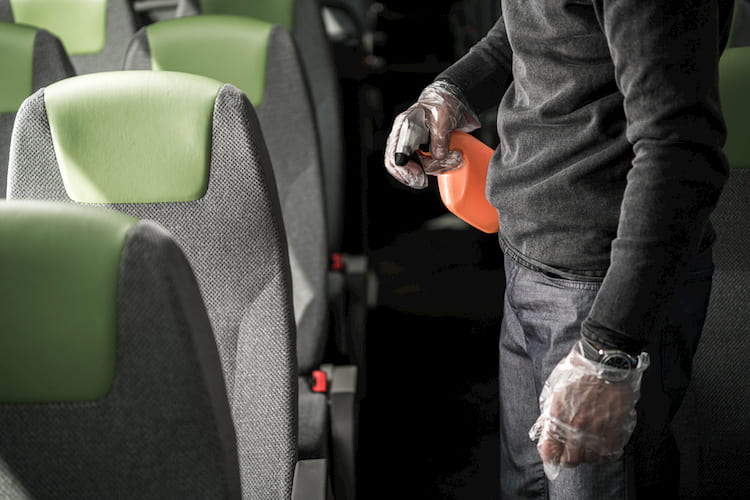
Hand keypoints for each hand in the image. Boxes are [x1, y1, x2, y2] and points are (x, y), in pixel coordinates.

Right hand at [384, 80, 479, 188]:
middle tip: (424, 181)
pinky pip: (426, 165)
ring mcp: (414, 145)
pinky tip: (450, 161)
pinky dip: (439, 167)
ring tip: (454, 159)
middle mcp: (405, 137)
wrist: (453, 100)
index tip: (419, 175)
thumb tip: (438, 156)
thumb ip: (439, 137)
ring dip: (436, 168)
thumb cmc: (443, 103)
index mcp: (404, 126)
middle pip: (400, 165)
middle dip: (414, 175)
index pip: (395, 154)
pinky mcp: (424, 151)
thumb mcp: (443, 117)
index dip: (404, 169)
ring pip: (417, 167)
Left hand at [529, 343, 648, 479]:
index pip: (549, 451)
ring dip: (587, 454)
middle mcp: (577, 427)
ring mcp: (598, 430)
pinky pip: (609, 452)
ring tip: (586, 444)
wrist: (607, 361)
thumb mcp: (555, 388)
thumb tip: (544, 428)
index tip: (552, 453)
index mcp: (558, 417)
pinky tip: (601, 442)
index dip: (549, 455)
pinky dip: (604, 451)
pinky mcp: (616, 429)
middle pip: (570, 460)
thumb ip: (548, 411)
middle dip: (567, 456)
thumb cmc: (579, 370)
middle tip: (570, 449)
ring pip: (590, 459)